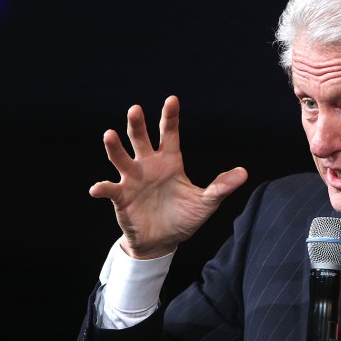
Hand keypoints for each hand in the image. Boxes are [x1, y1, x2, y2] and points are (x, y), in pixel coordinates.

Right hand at [89, 95, 247, 258]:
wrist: (163, 242)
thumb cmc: (184, 218)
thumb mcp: (206, 203)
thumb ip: (221, 187)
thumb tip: (244, 173)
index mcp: (170, 162)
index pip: (170, 134)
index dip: (170, 118)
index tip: (172, 99)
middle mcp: (148, 166)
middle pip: (141, 140)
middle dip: (138, 125)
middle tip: (135, 110)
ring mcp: (132, 180)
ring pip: (121, 158)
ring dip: (114, 147)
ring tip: (109, 134)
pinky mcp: (121, 197)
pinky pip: (110, 189)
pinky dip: (102, 188)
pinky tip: (97, 188)